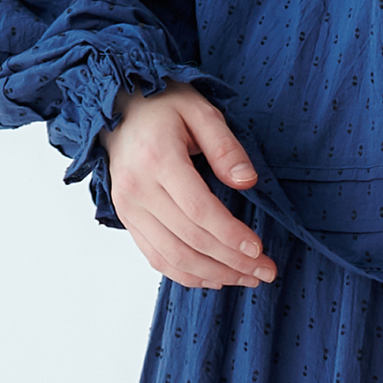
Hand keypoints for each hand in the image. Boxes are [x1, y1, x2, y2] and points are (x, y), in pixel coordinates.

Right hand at [100, 81, 278, 291]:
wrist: (118, 107)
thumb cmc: (163, 105)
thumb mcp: (201, 110)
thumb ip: (225, 147)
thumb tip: (248, 182)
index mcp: (157, 159)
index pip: (198, 210)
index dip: (229, 235)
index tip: (259, 249)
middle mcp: (137, 189)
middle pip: (188, 239)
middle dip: (231, 261)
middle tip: (265, 270)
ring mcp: (128, 208)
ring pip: (171, 257)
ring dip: (212, 274)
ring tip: (246, 277)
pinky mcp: (127, 218)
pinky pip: (155, 257)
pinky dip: (185, 274)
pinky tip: (214, 277)